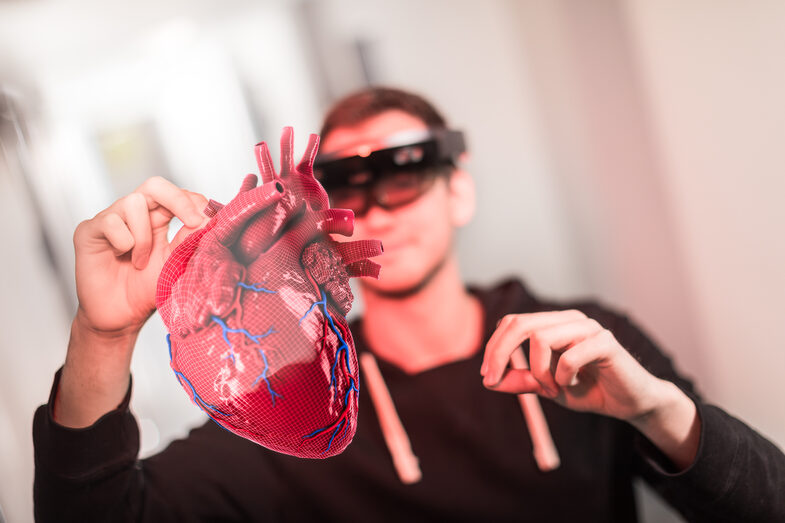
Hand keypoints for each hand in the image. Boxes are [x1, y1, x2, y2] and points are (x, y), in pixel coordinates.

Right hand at [73, 176, 206, 335]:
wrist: (121, 318)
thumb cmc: (147, 291)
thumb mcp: (177, 262)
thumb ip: (191, 239)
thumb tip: (211, 217)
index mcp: (157, 219)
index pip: (177, 194)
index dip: (194, 202)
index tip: (210, 220)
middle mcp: (133, 214)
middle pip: (155, 185)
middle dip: (178, 199)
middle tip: (193, 222)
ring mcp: (110, 219)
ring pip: (133, 202)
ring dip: (144, 236)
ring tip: (140, 261)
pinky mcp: (88, 230)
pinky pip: (111, 222)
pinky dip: (123, 243)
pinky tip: (121, 259)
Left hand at [480, 310, 700, 468]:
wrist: (631, 403)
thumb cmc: (590, 390)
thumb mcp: (547, 388)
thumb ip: (522, 381)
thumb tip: (489, 381)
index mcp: (554, 324)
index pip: (513, 322)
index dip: (493, 347)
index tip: (486, 377)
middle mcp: (569, 319)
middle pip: (521, 323)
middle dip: (499, 353)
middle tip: (493, 381)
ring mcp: (588, 327)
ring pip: (541, 338)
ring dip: (538, 372)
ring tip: (551, 390)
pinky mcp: (605, 342)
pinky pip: (569, 356)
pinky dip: (562, 376)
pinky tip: (570, 386)